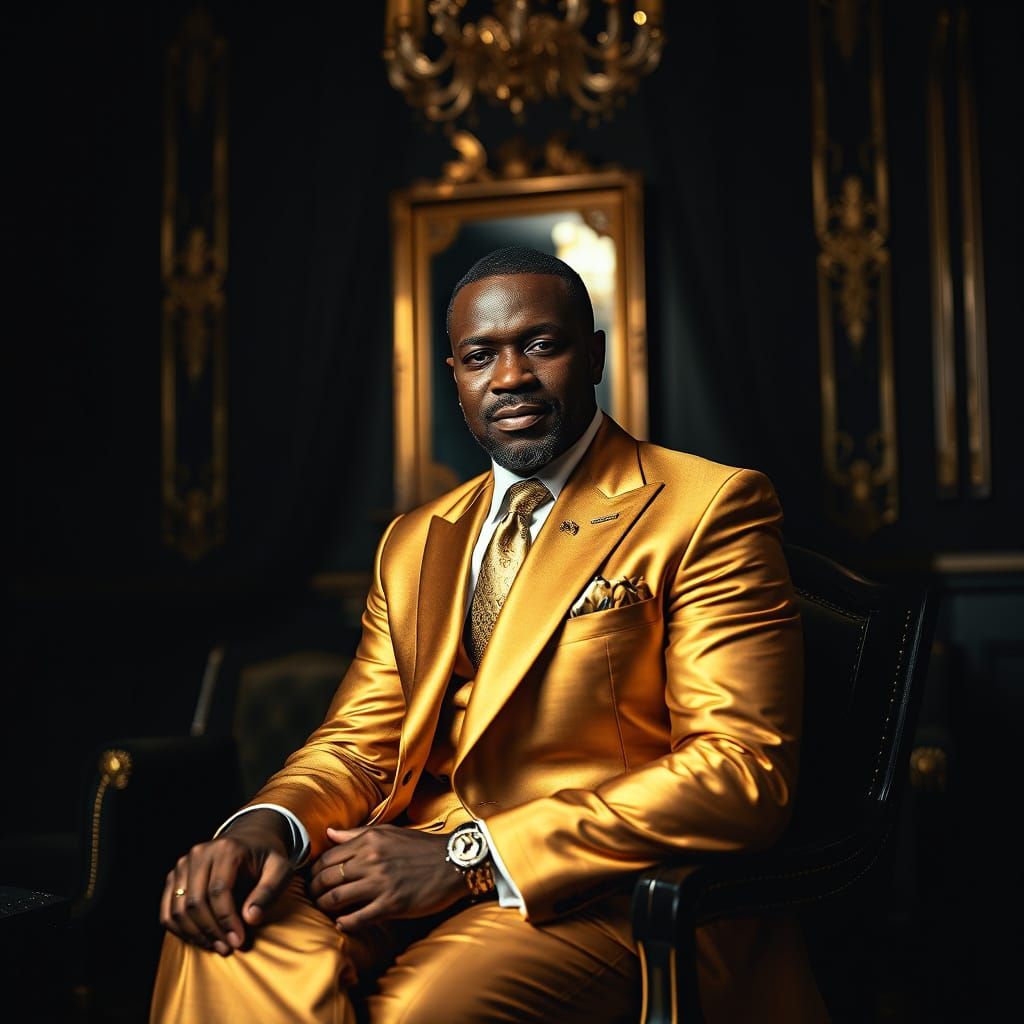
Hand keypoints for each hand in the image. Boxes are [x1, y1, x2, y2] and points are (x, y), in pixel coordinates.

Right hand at [158, 809, 293, 954]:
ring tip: (217, 946)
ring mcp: (183, 864)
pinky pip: (168, 911)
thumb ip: (269, 891)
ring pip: (178, 909)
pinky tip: (200, 940)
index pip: (218, 891)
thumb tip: (251, 918)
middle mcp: (200, 853)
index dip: (226, 920)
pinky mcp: (174, 877)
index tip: (238, 941)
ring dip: (195, 934)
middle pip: (195, 902)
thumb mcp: (280, 869)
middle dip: (211, 931)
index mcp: (226, 848)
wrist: (250, 840)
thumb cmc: (266, 858)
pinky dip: (180, 930)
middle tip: (228, 948)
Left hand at [307, 825, 466, 931]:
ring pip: (337, 898)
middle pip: (326, 878)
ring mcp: (380, 884)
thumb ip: (356, 834)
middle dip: (314, 890)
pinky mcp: (391, 904)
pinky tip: (342, 924)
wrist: (453, 862)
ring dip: (324, 907)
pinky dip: (345, 923)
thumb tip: (329, 833)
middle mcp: (371, 861)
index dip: (314, 870)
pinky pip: (358, 918)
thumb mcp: (389, 832)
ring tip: (323, 910)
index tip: (313, 878)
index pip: (328, 857)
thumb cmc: (421, 847)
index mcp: (369, 841)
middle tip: (313, 897)